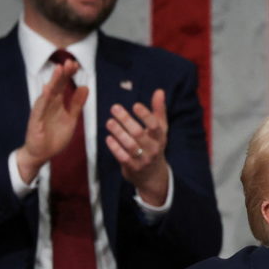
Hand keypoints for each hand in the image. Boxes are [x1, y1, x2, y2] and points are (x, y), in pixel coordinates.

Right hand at [16, 59, 87, 183]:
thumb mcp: (71, 118)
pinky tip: (47, 90)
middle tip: (70, 61)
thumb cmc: (55, 135)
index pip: (63, 85)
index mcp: (57, 102)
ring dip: (53, 81)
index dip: (69, 75)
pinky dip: (43, 99)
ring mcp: (41, 111)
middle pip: (56, 86)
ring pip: (47, 94)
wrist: (42, 153)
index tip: (76, 64)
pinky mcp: (35, 121)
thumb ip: (77, 104)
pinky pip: (40, 108)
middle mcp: (48, 104)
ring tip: (59, 70)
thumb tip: (85, 87)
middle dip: (62, 74)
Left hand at [106, 88, 169, 205]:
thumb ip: (159, 110)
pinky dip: (115, 147)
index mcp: (160, 138)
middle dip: (126, 120)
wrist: (153, 176)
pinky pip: (122, 157)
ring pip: (129, 145)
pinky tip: (108, 138)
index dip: (145, 115)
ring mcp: (143, 159)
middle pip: (139, 133)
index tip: (135, 105)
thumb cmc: (154, 146)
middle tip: (114, 108)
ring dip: (118, 132)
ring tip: (109, 122)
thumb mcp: (160, 130)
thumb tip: (159, 91)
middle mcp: (153, 149)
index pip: (155, 126)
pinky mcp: (132, 168)